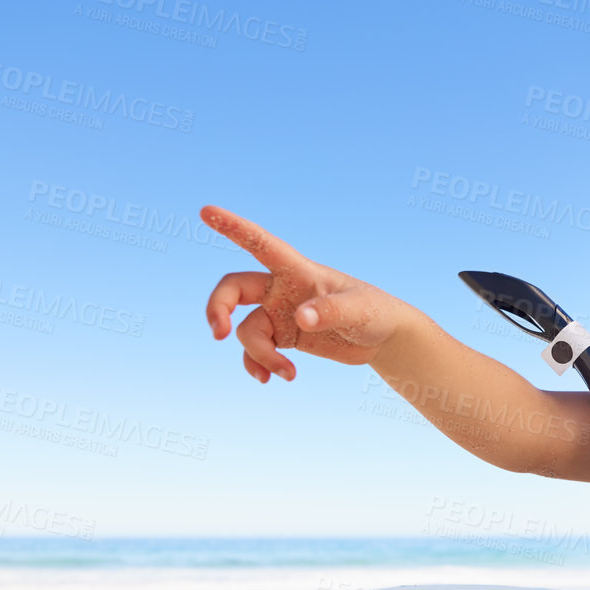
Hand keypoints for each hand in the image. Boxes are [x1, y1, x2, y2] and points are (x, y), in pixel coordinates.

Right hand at [202, 205, 407, 382]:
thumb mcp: (358, 310)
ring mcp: (279, 313)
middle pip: (233, 290)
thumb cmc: (375, 312)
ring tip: (286, 374)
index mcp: (297, 270)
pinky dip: (258, 365)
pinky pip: (255, 350)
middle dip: (218, 308)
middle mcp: (281, 289)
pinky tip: (272, 378)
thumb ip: (330, 310)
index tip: (206, 211)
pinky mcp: (284, 337)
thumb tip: (300, 318)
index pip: (260, 243)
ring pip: (246, 331)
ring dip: (259, 355)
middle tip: (219, 333)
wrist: (383, 338)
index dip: (233, 227)